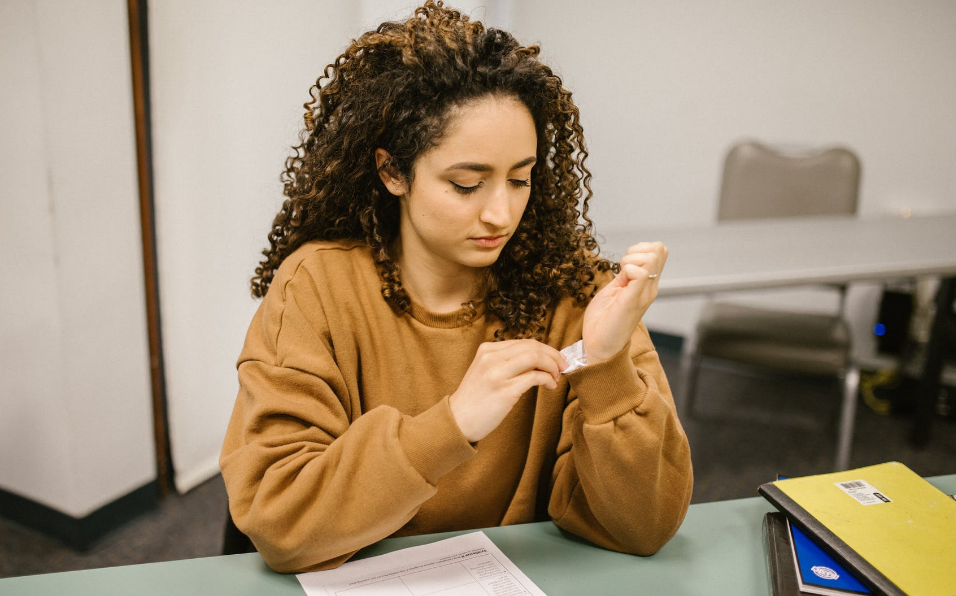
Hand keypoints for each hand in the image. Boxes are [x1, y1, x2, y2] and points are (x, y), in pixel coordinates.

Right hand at [450, 340, 567, 442]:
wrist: (458, 421)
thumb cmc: (475, 399)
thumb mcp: (485, 371)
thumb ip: (505, 361)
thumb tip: (539, 360)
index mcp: (487, 350)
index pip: (524, 342)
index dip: (545, 349)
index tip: (556, 359)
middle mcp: (491, 358)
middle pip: (532, 347)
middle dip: (553, 355)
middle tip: (563, 366)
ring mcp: (497, 374)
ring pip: (535, 358)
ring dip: (552, 366)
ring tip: (556, 377)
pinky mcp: (505, 391)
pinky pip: (535, 377)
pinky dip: (548, 379)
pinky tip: (550, 386)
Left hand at [582, 241, 667, 363]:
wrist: (600, 346)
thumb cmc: (604, 320)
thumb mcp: (616, 290)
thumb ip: (625, 276)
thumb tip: (631, 260)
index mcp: (647, 284)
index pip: (659, 251)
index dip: (640, 248)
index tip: (624, 263)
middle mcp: (650, 288)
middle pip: (659, 249)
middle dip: (636, 250)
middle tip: (622, 268)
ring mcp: (644, 294)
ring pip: (651, 257)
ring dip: (630, 259)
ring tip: (621, 275)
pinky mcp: (633, 300)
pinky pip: (639, 272)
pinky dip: (626, 269)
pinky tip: (619, 283)